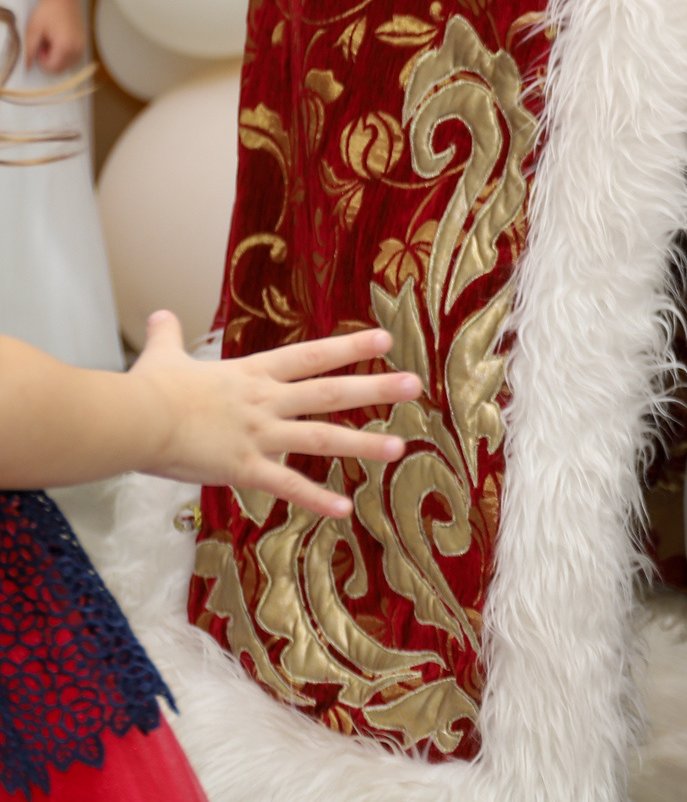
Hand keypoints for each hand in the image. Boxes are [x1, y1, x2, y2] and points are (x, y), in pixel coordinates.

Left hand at [23, 0, 84, 72]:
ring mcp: (83, 46)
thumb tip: (27, 67)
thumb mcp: (33, 30)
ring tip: (52, 41)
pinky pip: (74, 57)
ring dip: (58, 58)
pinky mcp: (85, 42)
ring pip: (68, 64)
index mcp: (65, 46)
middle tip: (45, 44)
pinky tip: (60, 40)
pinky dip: (65, 54)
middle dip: (50, 61)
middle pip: (61, 69)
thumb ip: (30, 50)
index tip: (39, 47)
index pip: (52, 68)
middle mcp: (78, 48)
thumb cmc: (47, 11)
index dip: (42, 61)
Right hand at [127, 312, 418, 517]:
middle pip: (329, 393)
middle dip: (375, 389)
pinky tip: (345, 509)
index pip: (311, 356)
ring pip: (320, 439)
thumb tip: (157, 314)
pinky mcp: (242, 468)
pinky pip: (286, 485)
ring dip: (362, 444)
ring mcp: (258, 436)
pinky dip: (315, 499)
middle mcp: (265, 403)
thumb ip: (168, 335)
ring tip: (400, 448)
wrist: (132, 420)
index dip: (350, 348)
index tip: (386, 341)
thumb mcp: (162, 356)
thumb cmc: (146, 390)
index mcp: (252, 375)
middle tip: (415, 386)